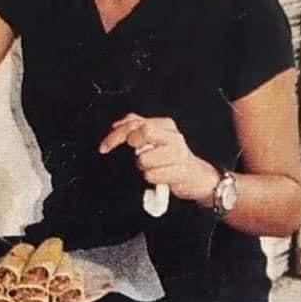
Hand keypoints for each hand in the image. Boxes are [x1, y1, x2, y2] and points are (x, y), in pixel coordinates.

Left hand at [99, 113, 219, 203]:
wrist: (196, 177)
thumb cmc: (172, 159)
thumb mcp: (156, 138)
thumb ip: (136, 128)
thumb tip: (117, 125)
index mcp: (166, 125)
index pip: (135, 123)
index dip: (116, 135)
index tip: (104, 147)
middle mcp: (173, 137)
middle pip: (144, 132)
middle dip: (132, 145)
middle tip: (133, 155)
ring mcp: (178, 154)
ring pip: (145, 158)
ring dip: (143, 167)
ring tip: (152, 168)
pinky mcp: (181, 172)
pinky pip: (152, 176)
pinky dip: (151, 178)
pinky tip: (159, 176)